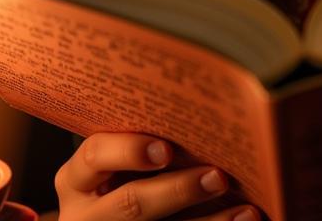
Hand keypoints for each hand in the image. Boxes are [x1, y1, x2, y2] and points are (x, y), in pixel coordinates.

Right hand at [55, 133, 257, 220]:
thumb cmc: (118, 177)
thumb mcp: (112, 164)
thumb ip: (138, 143)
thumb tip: (201, 112)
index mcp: (76, 179)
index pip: (95, 155)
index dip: (129, 151)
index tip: (166, 149)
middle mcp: (85, 214)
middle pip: (130, 203)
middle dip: (178, 190)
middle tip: (218, 175)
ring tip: (244, 208)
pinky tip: (243, 220)